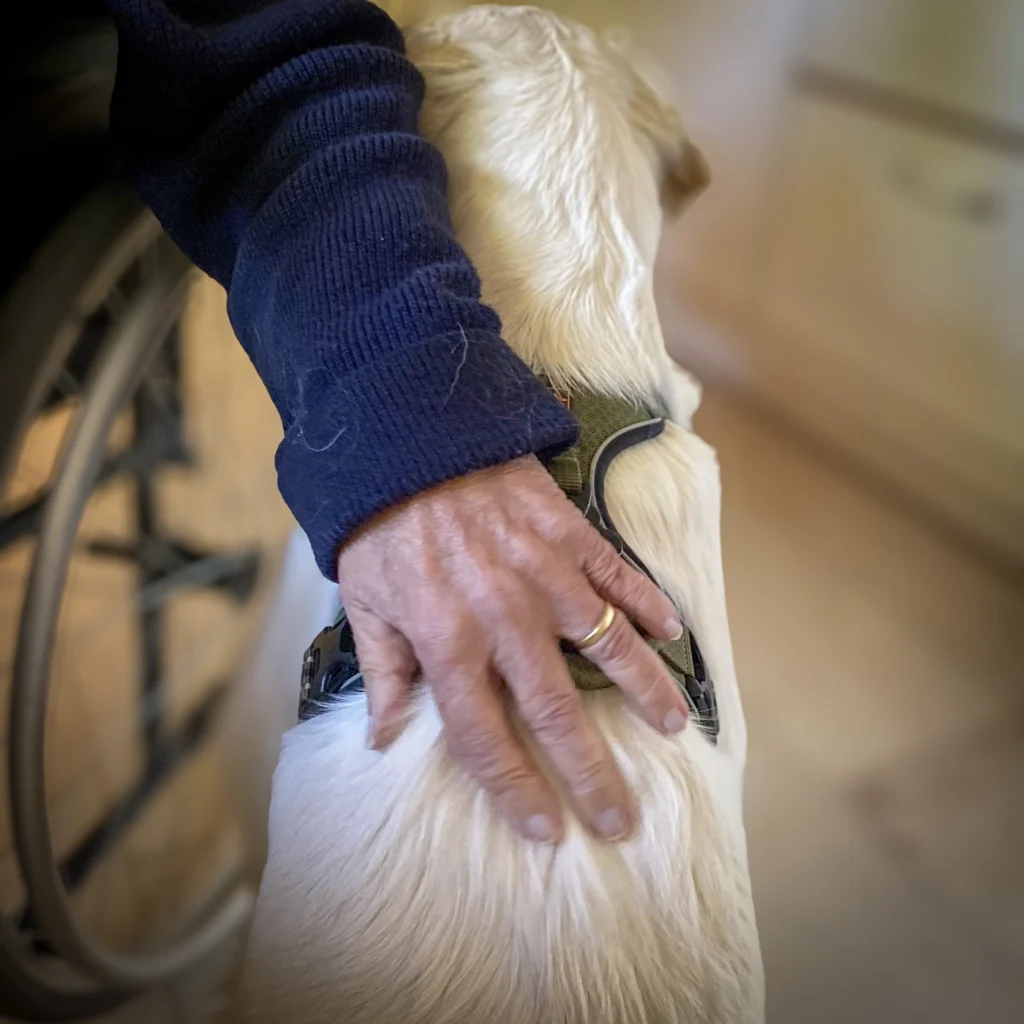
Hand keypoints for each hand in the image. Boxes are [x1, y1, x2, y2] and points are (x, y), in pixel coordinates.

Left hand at [336, 455, 688, 843]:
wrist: (406, 432)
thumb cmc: (379, 522)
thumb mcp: (363, 599)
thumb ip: (382, 671)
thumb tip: (383, 740)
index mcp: (445, 640)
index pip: (484, 736)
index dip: (515, 789)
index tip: (546, 829)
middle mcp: (502, 617)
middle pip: (555, 711)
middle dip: (591, 772)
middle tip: (621, 817)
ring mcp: (542, 573)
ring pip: (607, 645)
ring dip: (646, 690)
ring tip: (675, 728)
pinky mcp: (567, 532)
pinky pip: (619, 575)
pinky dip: (650, 604)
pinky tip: (675, 632)